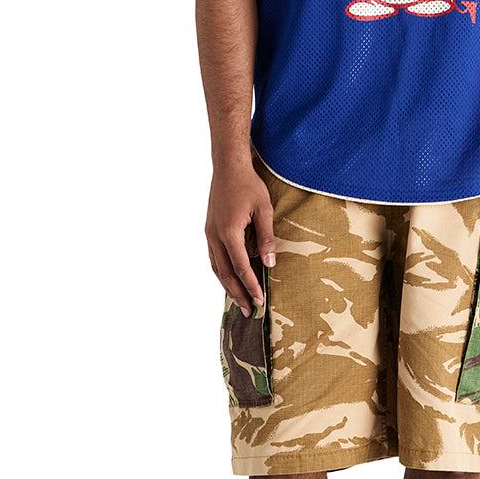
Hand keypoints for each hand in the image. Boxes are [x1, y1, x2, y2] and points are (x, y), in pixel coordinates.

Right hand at [205, 161, 275, 315]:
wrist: (228, 167)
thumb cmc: (249, 186)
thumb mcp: (264, 210)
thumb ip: (266, 238)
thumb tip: (270, 264)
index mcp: (229, 232)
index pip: (240, 267)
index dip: (251, 285)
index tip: (260, 300)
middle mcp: (215, 236)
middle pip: (225, 273)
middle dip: (238, 294)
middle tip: (249, 311)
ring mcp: (209, 234)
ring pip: (216, 268)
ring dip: (228, 287)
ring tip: (239, 302)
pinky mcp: (210, 231)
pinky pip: (214, 258)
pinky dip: (222, 273)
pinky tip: (229, 280)